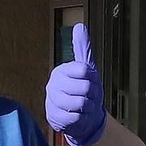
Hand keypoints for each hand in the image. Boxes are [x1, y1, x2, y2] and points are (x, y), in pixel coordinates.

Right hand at [46, 23, 106, 145]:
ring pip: (80, 103)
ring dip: (88, 108)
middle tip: (89, 97)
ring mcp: (52, 101)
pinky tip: (78, 117)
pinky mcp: (53, 117)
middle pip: (85, 87)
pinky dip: (82, 119)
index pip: (85, 70)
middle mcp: (53, 84)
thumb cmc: (85, 92)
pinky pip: (76, 117)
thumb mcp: (87, 70)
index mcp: (62, 71)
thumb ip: (83, 49)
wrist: (83, 117)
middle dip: (92, 95)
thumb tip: (79, 26)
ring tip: (84, 107)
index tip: (91, 82)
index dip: (94, 79)